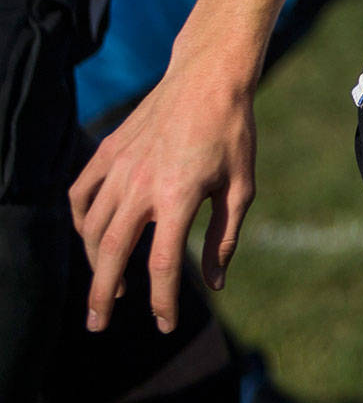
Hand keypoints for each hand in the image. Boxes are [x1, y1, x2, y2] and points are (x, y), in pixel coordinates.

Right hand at [68, 61, 255, 333]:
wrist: (209, 78)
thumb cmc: (233, 132)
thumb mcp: (241, 186)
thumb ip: (224, 238)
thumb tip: (215, 284)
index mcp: (179, 196)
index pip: (163, 264)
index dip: (163, 300)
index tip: (163, 324)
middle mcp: (141, 184)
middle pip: (113, 253)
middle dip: (103, 294)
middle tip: (99, 324)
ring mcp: (119, 166)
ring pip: (93, 228)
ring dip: (96, 262)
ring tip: (109, 284)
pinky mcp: (107, 151)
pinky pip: (80, 194)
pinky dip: (80, 221)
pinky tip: (92, 237)